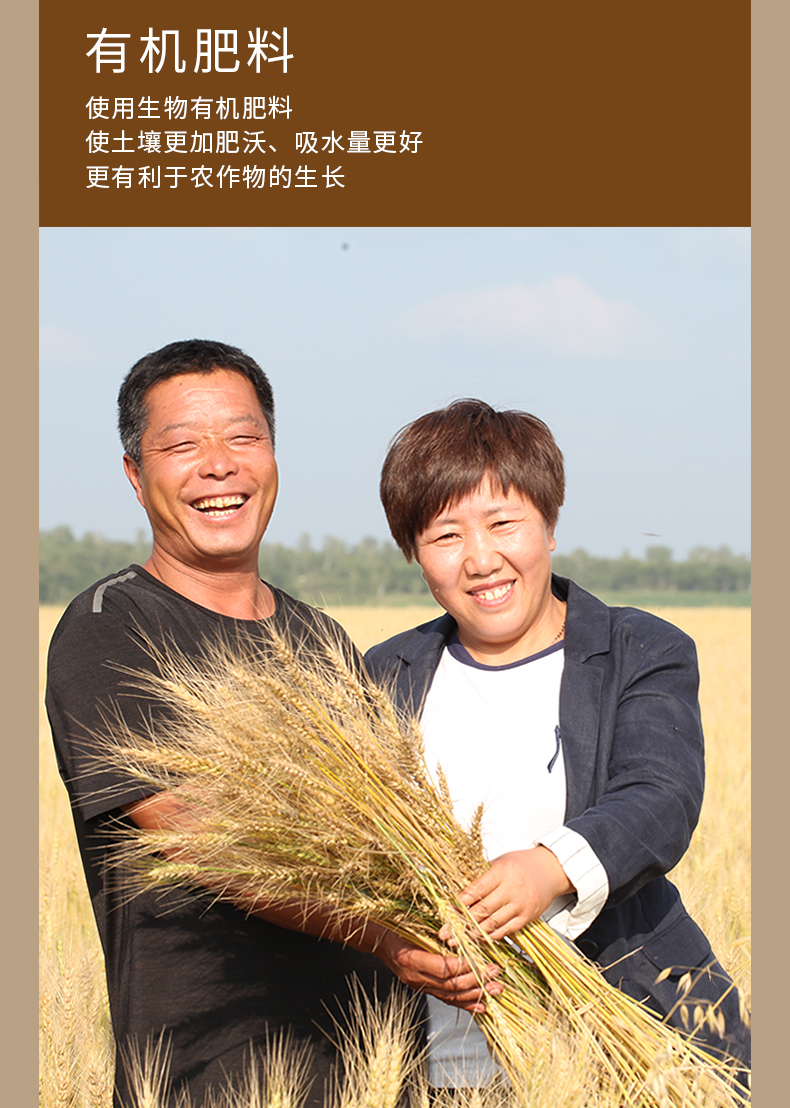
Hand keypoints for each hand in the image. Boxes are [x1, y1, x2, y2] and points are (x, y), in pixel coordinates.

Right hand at [372, 929, 502, 1013]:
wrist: (377, 940)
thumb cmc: (394, 927)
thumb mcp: (411, 923)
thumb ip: (433, 930)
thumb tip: (461, 928)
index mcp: (410, 959)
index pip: (442, 968)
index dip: (463, 966)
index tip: (481, 960)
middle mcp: (414, 976)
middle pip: (449, 985)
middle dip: (476, 980)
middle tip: (494, 972)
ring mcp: (418, 985)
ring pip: (450, 996)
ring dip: (476, 994)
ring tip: (495, 989)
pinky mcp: (423, 988)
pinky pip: (446, 999)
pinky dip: (465, 1004)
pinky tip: (481, 1006)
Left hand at [440, 846, 573, 942]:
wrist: (550, 870)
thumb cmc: (521, 864)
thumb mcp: (500, 862)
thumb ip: (482, 877)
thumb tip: (458, 893)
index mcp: (503, 872)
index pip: (477, 889)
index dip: (461, 902)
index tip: (447, 911)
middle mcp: (512, 889)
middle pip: (483, 910)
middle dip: (462, 923)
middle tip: (446, 933)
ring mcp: (521, 905)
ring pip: (493, 924)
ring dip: (473, 933)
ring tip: (458, 940)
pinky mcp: (527, 917)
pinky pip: (506, 930)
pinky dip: (491, 936)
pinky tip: (478, 938)